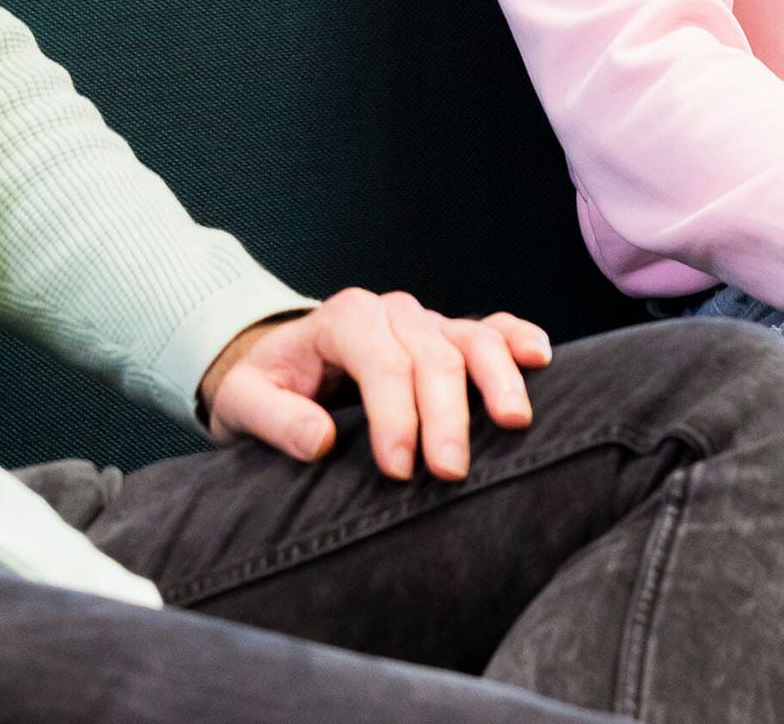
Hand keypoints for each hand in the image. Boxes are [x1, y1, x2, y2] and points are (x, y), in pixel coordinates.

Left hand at [197, 289, 553, 480]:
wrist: (279, 362)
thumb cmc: (266, 385)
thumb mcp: (244, 402)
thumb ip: (275, 419)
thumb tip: (321, 441)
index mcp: (342, 320)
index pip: (379, 361)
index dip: (393, 414)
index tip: (398, 469)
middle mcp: (390, 312)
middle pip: (430, 354)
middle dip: (444, 413)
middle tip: (450, 471)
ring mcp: (424, 322)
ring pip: (470, 339)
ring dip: (496, 378)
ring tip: (514, 421)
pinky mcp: (447, 339)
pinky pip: (491, 330)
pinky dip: (516, 340)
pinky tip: (540, 358)